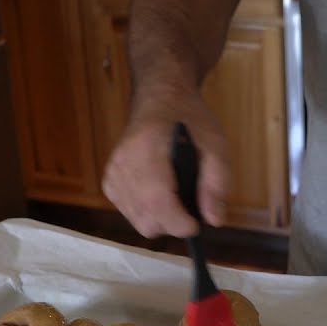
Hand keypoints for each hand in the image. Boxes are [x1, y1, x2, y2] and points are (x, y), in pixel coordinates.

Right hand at [101, 92, 229, 237]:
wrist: (160, 100)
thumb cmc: (189, 121)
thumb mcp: (216, 144)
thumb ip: (217, 181)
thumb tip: (214, 220)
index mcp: (147, 149)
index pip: (157, 201)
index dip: (179, 223)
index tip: (196, 224)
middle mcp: (123, 164)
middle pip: (148, 220)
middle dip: (174, 223)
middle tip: (189, 205)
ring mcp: (112, 174)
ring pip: (139, 222)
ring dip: (162, 219)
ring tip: (175, 196)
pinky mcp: (109, 182)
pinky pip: (130, 214)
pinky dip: (148, 212)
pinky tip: (159, 193)